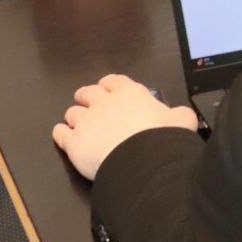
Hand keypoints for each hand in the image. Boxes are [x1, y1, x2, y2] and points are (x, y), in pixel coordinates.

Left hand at [51, 74, 199, 181]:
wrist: (141, 160)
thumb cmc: (161, 138)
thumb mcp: (181, 120)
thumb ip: (178, 114)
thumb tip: (181, 116)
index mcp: (130, 93)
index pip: (114, 81)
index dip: (109, 84)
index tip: (108, 88)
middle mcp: (104, 103)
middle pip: (87, 93)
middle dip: (86, 96)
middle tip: (88, 102)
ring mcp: (86, 122)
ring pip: (72, 113)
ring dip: (74, 116)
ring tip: (77, 123)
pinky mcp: (73, 143)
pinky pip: (60, 134)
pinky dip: (60, 133)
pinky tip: (61, 135)